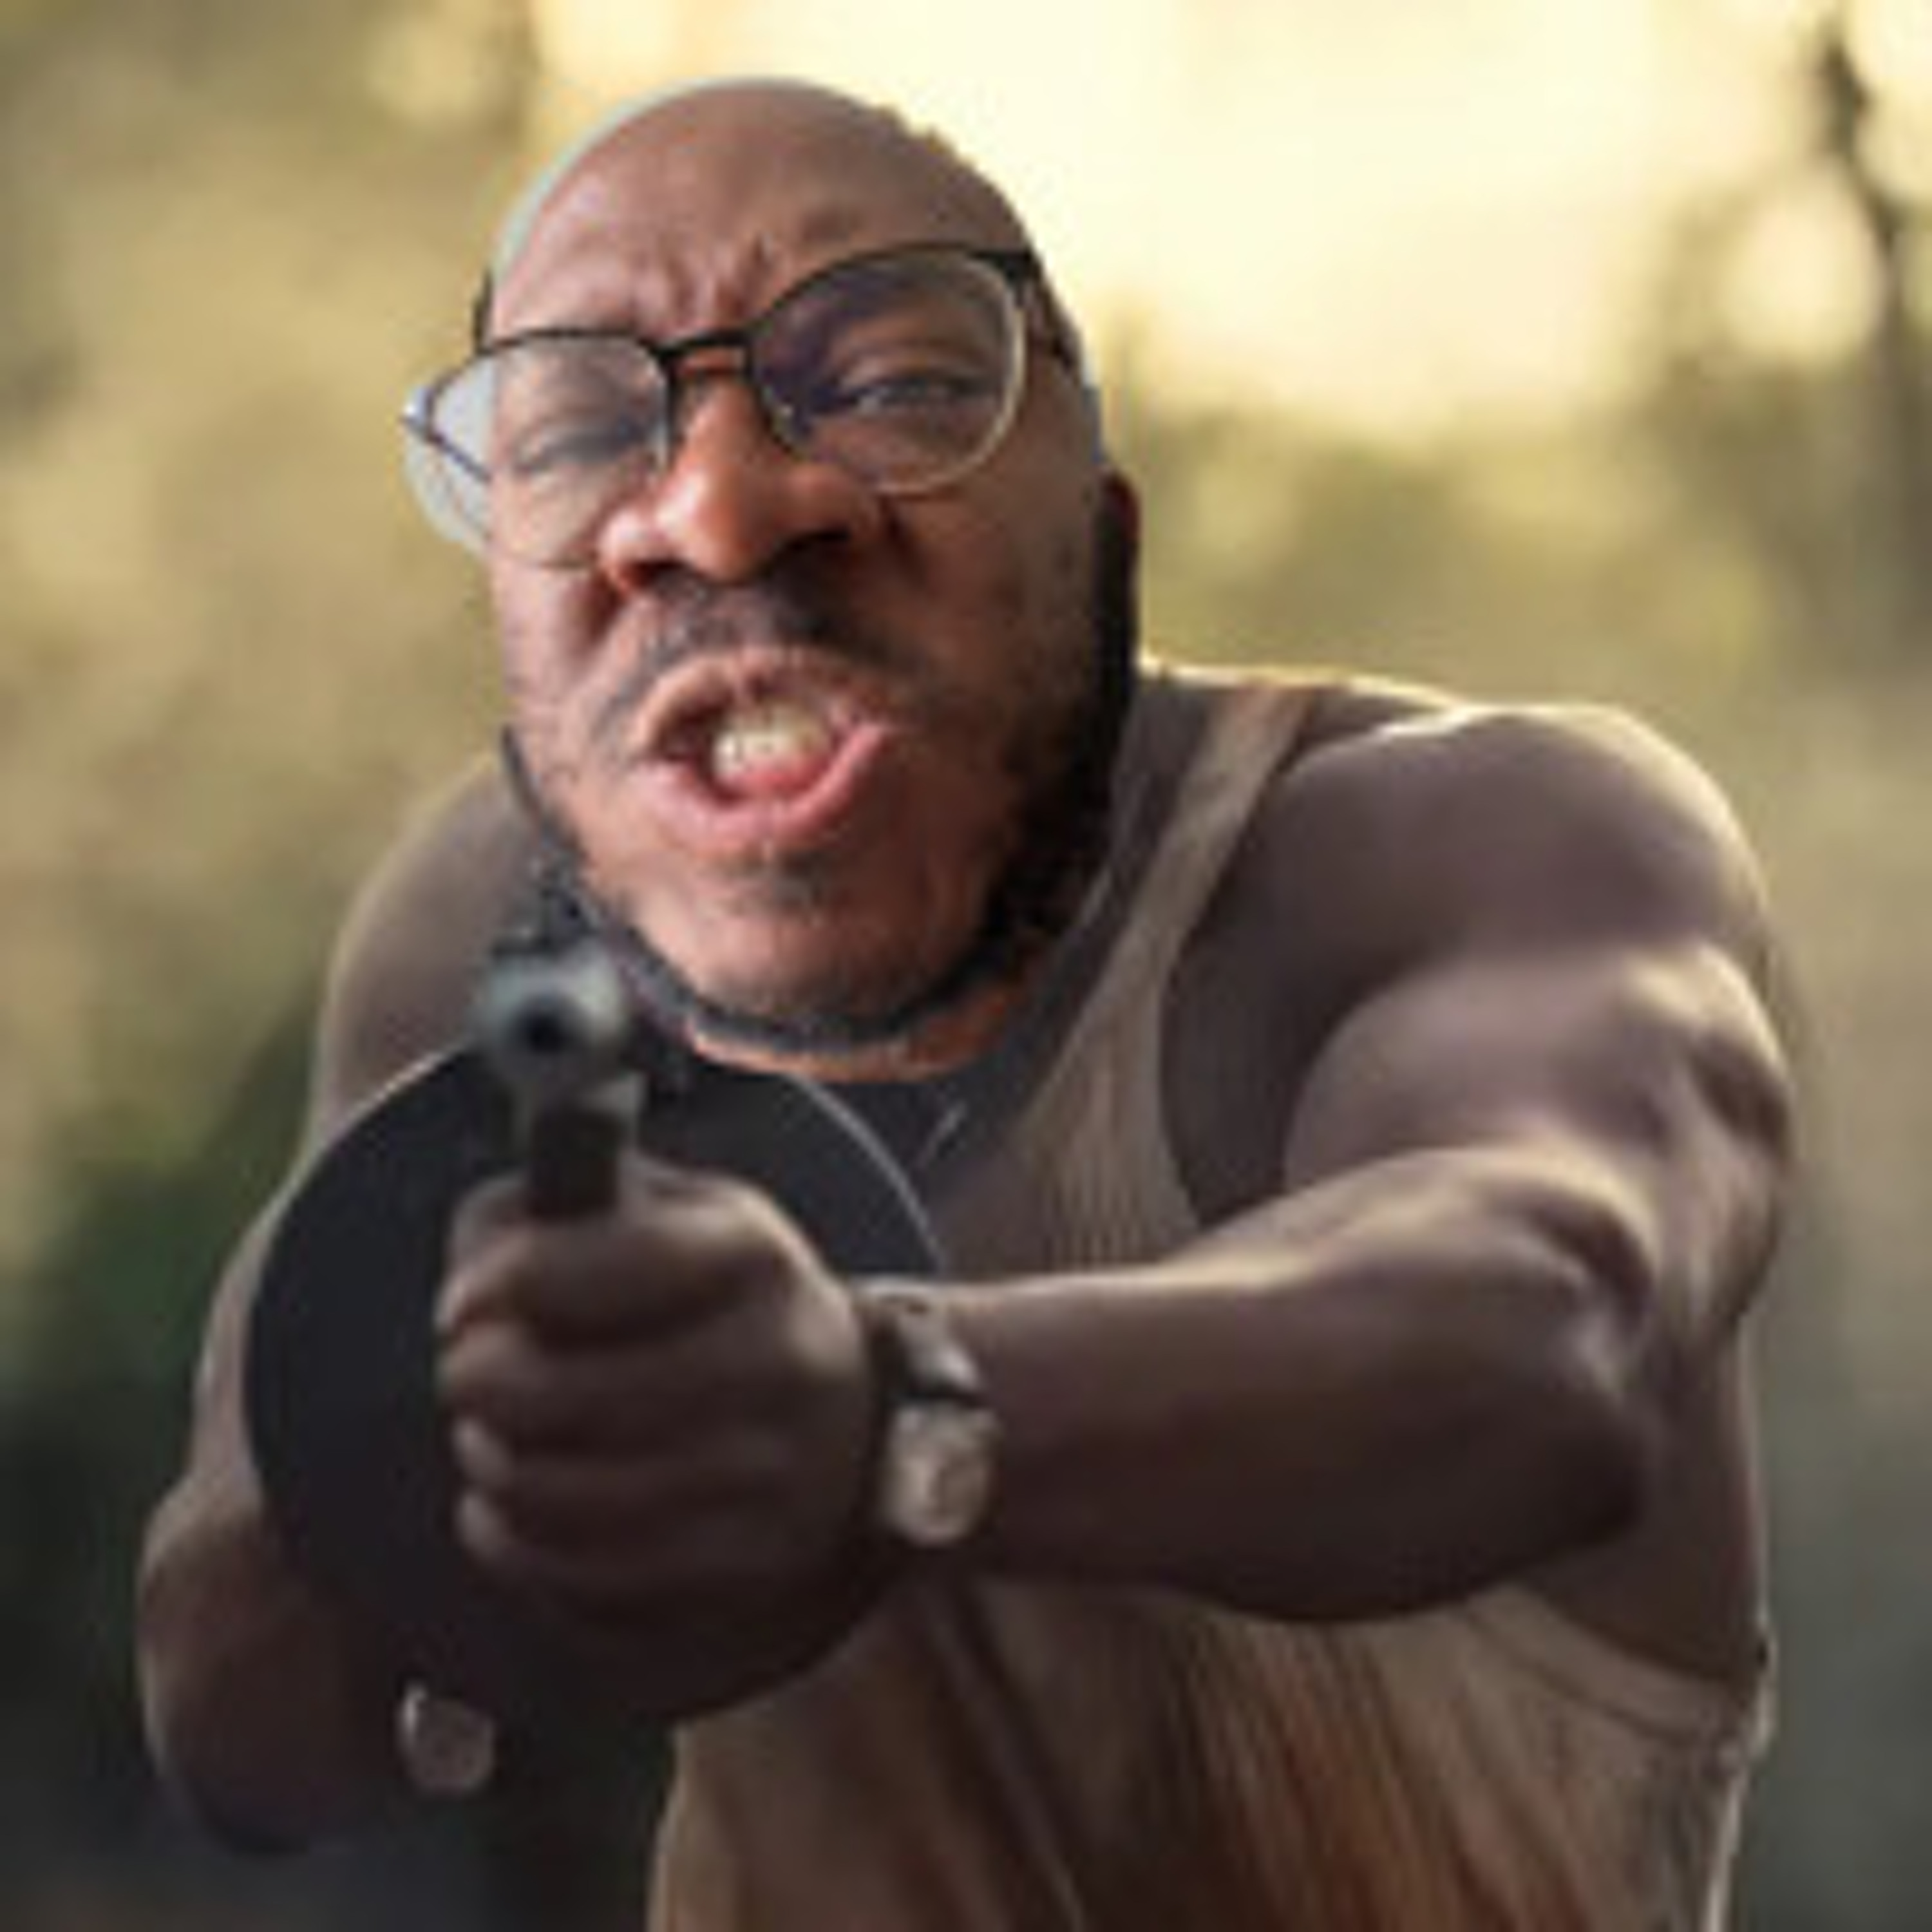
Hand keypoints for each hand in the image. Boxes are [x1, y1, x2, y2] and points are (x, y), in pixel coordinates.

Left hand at [435, 1152, 881, 1709]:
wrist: (845, 1417)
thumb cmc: (710, 1302)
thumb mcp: (659, 1218)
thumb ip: (552, 1216)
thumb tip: (475, 1291)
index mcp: (755, 1253)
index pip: (611, 1261)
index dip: (505, 1282)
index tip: (461, 1304)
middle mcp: (778, 1361)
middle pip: (562, 1391)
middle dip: (477, 1383)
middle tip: (463, 1375)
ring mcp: (772, 1476)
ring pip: (562, 1495)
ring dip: (493, 1469)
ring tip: (486, 1441)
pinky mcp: (746, 1569)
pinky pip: (584, 1578)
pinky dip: (519, 1547)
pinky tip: (510, 1512)